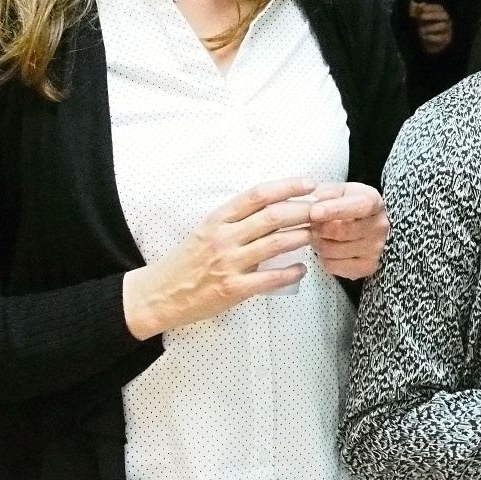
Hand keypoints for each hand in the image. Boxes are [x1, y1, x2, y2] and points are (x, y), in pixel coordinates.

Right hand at [122, 177, 317, 339]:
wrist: (158, 294)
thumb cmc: (186, 261)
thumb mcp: (206, 230)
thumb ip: (236, 219)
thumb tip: (273, 206)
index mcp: (218, 219)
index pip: (257, 195)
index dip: (287, 186)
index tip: (309, 184)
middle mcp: (224, 237)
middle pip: (273, 216)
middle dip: (303, 210)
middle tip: (322, 210)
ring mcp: (228, 263)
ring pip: (276, 243)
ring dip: (302, 237)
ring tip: (316, 235)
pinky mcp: (232, 289)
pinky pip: (270, 278)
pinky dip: (291, 272)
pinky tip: (302, 269)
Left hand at [307, 182, 389, 279]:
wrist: (362, 223)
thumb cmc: (346, 204)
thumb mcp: (339, 190)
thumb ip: (325, 192)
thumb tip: (312, 203)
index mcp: (374, 202)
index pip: (359, 206)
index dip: (335, 210)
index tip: (314, 212)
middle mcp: (379, 226)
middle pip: (340, 231)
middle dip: (317, 228)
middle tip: (310, 223)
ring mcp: (375, 248)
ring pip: (332, 251)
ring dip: (317, 243)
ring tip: (318, 235)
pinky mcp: (367, 267)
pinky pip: (332, 266)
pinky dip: (323, 258)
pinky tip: (328, 247)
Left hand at [411, 1, 452, 55]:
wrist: (427, 44)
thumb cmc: (424, 28)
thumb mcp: (419, 20)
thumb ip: (417, 12)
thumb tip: (415, 4)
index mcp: (441, 14)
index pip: (439, 8)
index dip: (431, 7)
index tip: (421, 9)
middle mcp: (446, 21)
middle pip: (444, 15)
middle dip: (432, 15)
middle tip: (421, 17)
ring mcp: (448, 30)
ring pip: (443, 26)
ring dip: (430, 27)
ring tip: (420, 30)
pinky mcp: (446, 40)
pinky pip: (442, 37)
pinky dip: (432, 37)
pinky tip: (425, 37)